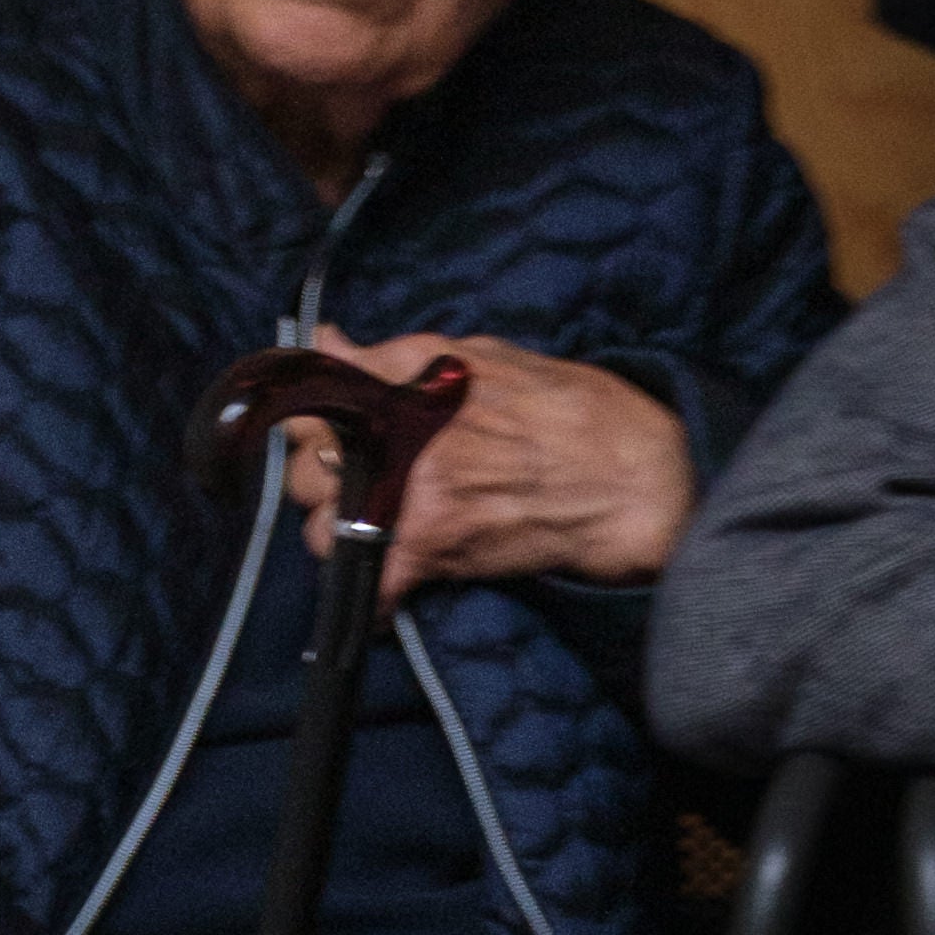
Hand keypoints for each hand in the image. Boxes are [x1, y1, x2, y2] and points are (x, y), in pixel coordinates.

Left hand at [286, 334, 692, 600]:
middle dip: (318, 474)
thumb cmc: (568, 408)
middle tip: (352, 477)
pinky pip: (370, 586)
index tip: (317, 422)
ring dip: (337, 531)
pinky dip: (372, 595)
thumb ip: (394, 354)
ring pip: (321, 529)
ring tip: (371, 526)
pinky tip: (386, 588)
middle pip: (303, 467)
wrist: (632, 478)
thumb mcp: (481, 355)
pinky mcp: (436, 552)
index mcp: (407, 385)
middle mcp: (398, 439)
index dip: (305, 411)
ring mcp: (413, 499)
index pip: (308, 393)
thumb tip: (326, 339)